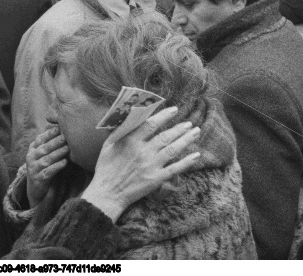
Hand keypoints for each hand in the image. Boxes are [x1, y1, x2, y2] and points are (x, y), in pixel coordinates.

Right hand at [26, 125, 69, 208]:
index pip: (40, 139)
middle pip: (44, 148)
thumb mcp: (43, 154)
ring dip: (58, 153)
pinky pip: (48, 172)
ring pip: (46, 159)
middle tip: (65, 136)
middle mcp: (31, 158)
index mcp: (32, 149)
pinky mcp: (39, 179)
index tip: (59, 128)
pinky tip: (65, 162)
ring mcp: (34, 169)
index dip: (49, 133)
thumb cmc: (43, 167)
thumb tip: (59, 127)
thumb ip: (49, 143)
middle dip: (55, 142)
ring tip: (67, 148)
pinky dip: (57, 166)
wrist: (35, 189)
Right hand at [80, 106, 200, 220]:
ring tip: (195, 132)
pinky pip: (175, 169)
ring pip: (173, 149)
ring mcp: (151, 165)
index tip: (174, 109)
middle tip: (189, 123)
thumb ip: (121, 130)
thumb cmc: (106, 167)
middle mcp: (143, 151)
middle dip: (179, 128)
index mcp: (130, 141)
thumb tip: (131, 116)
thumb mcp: (109, 144)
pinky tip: (196, 155)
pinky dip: (187, 162)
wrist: (108, 192)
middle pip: (165, 136)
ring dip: (186, 140)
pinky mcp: (156, 179)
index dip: (164, 115)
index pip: (151, 124)